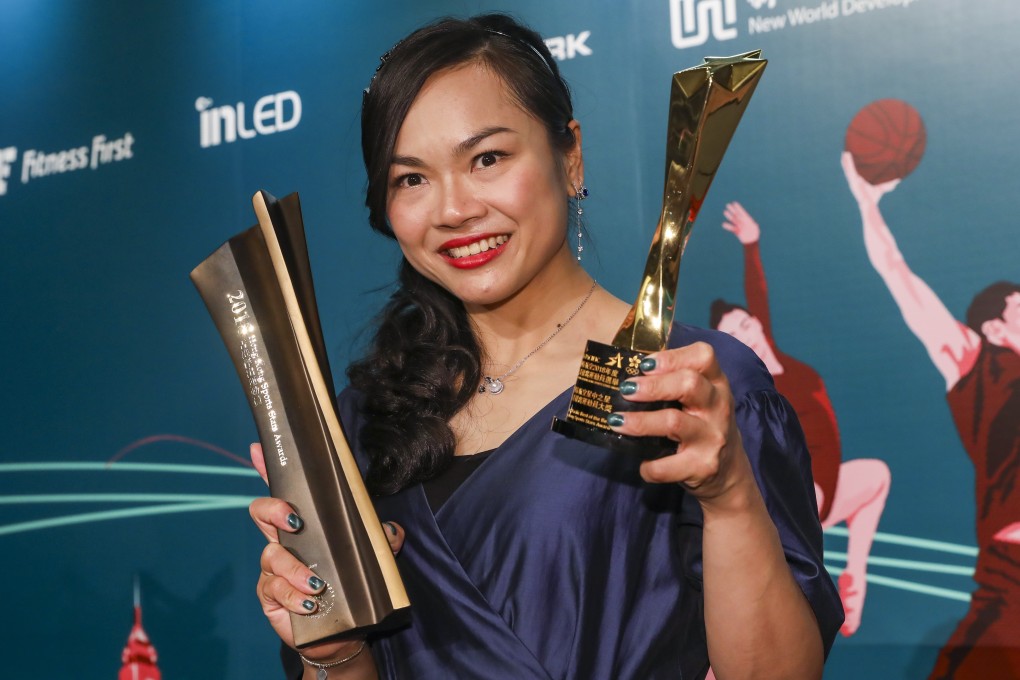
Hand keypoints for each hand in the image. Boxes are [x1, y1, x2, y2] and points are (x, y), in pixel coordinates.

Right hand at [248, 443, 404, 659]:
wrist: (342, 630)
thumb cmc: (350, 585)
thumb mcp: (371, 559)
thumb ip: (382, 541)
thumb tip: (391, 530)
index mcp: (306, 525)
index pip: (284, 491)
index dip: (267, 469)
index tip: (257, 449)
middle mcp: (284, 541)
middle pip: (262, 512)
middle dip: (274, 510)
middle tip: (296, 522)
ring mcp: (274, 568)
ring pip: (271, 556)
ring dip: (295, 570)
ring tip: (318, 585)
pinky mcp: (270, 594)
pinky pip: (275, 589)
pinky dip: (294, 596)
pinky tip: (311, 605)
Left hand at [607, 343, 755, 508]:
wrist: (729, 471)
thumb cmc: (702, 425)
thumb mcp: (699, 399)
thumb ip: (673, 383)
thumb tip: (625, 378)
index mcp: (716, 383)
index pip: (703, 357)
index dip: (671, 357)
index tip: (644, 364)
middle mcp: (719, 406)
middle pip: (689, 384)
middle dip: (652, 386)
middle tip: (625, 390)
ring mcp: (713, 437)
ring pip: (674, 422)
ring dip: (639, 422)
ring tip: (616, 421)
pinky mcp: (704, 466)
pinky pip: (667, 466)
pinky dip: (649, 466)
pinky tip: (642, 463)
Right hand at [722, 201, 759, 244]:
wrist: (751, 241)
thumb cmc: (754, 235)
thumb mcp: (754, 228)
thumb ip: (752, 225)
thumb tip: (750, 223)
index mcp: (747, 219)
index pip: (742, 212)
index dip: (738, 208)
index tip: (734, 203)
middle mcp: (742, 221)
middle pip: (736, 214)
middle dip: (732, 210)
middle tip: (727, 205)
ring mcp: (739, 226)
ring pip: (733, 220)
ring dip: (729, 216)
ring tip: (725, 212)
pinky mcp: (736, 231)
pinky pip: (731, 228)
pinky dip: (727, 226)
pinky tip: (723, 224)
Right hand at [841, 151, 898, 207]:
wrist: (869, 204)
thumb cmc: (874, 197)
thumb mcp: (882, 187)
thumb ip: (889, 184)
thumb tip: (898, 180)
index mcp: (858, 181)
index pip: (854, 171)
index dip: (852, 165)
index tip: (852, 158)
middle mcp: (854, 180)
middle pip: (849, 169)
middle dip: (847, 162)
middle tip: (846, 152)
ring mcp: (852, 181)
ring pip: (848, 168)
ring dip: (846, 160)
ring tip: (845, 152)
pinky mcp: (852, 181)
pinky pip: (850, 169)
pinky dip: (848, 162)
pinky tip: (847, 155)